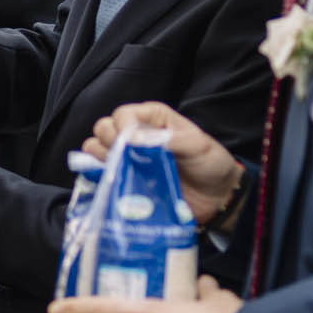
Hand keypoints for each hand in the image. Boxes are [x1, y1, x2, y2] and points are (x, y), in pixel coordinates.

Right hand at [83, 101, 243, 221]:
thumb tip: (134, 140)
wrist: (217, 198)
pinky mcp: (125, 181)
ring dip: (103, 159)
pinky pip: (99, 174)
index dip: (121, 126)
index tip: (130, 143)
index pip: (123, 114)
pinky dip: (100, 177)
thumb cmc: (211, 164)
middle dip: (109, 142)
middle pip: (103, 128)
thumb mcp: (198, 146)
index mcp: (153, 119)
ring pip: (95, 148)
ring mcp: (128, 159)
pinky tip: (114, 183)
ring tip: (122, 171)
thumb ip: (169, 140)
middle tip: (127, 159)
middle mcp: (136, 135)